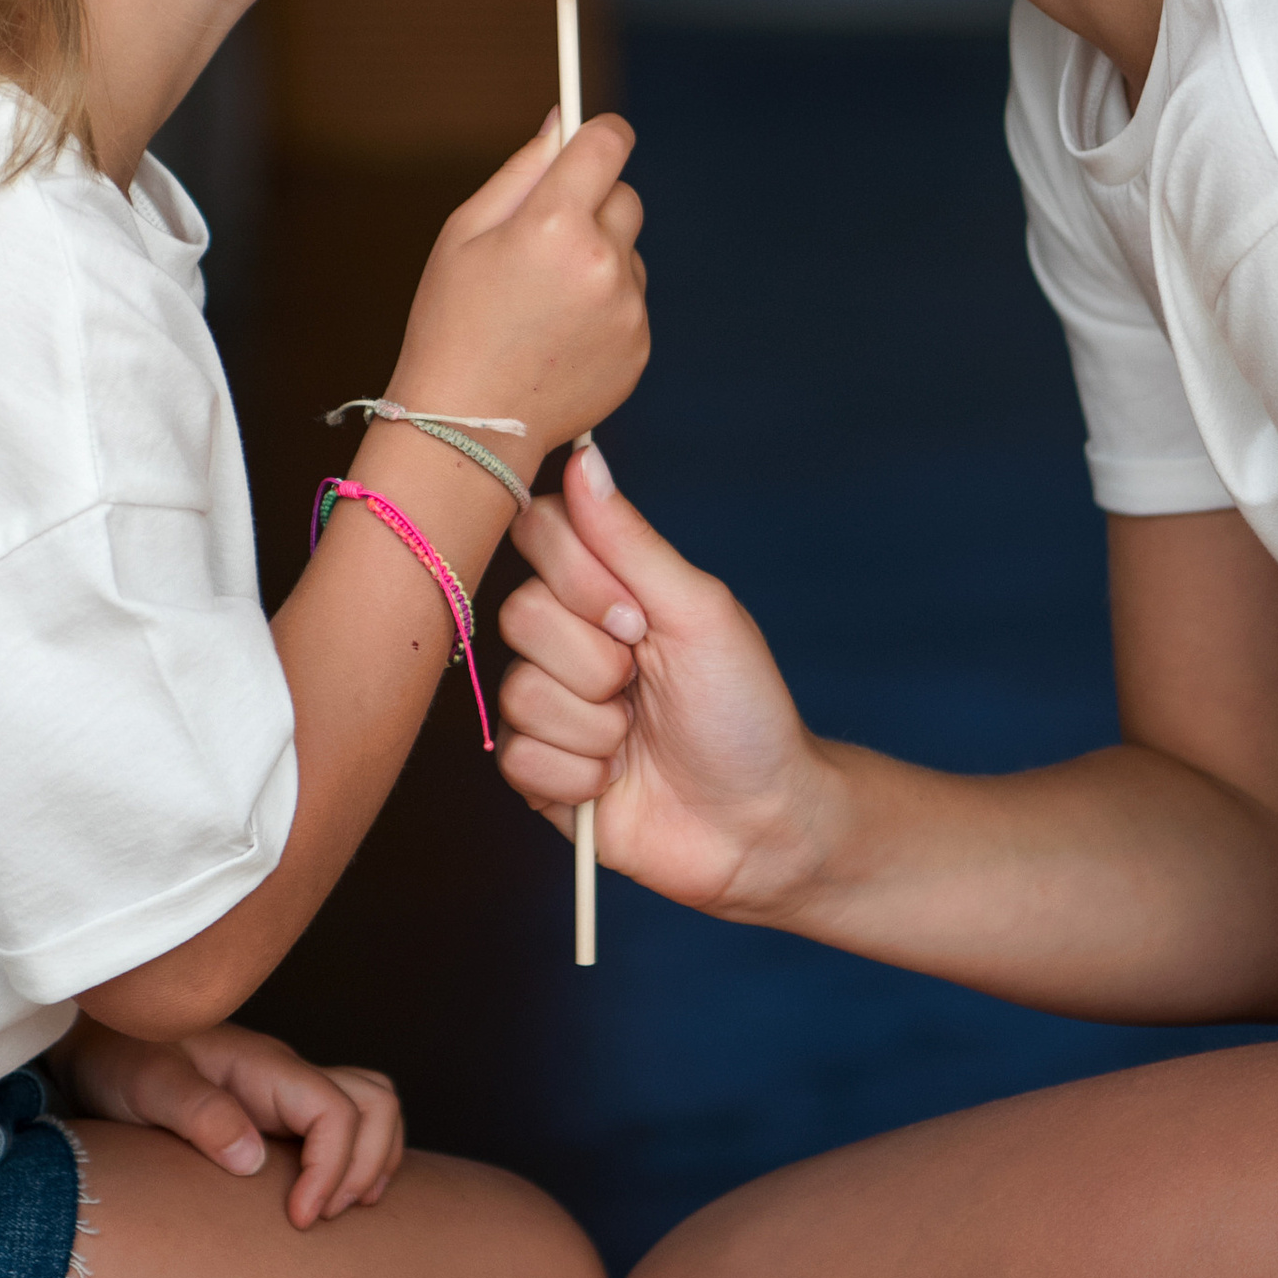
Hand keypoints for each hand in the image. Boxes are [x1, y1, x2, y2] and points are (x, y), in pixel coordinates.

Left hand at [59, 1016, 404, 1226]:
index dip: (333, 1168)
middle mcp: (285, 1077)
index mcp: (263, 1067)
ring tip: (336, 1210)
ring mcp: (284, 1095)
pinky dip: (351, 1162)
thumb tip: (254, 1159)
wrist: (94, 1046)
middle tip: (324, 1216)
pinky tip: (321, 1200)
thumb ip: (199, 1114)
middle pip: (375, 1102)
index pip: (337, 1109)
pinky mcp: (274, 1116)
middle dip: (367, 1164)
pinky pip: (341, 1128)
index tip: (299, 1218)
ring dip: (370, 1161)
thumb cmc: (116, 1060)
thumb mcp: (146, 1086)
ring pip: (370, 1109)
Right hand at [389, 110, 647, 478]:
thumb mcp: (464, 232)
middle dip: (593, 204)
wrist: (466, 427)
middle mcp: (602, 262)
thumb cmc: (452, 322)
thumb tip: (563, 120)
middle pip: (625, 196)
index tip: (593, 140)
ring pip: (629, 253)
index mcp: (555, 224)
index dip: (601, 134)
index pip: (608, 143)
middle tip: (546, 241)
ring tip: (544, 303)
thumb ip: (521, 170)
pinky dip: (605, 307)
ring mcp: (628, 310)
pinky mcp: (640, 348)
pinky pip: (632, 301)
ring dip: (600, 260)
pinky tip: (560, 336)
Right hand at [495, 444, 839, 922]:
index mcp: (605, 587)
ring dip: (595, 726)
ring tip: (637, 738)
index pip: (537, 533)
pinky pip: (517, 758)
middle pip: (518, 614)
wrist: (761, 822)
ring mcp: (548, 705)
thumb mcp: (698, 612)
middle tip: (645, 683)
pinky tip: (614, 781)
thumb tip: (584, 456)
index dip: (576, 576)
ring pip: (517, 692)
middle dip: (596, 663)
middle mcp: (566, 639)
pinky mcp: (535, 772)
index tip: (636, 615)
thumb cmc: (744, 709)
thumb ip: (629, 540)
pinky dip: (577, 776)